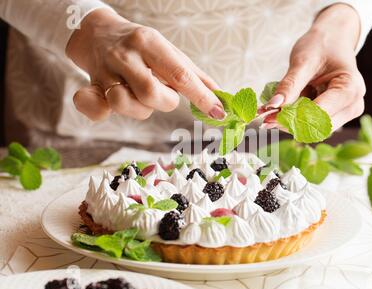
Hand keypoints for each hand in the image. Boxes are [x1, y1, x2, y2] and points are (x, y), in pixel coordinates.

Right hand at [66, 9, 224, 120]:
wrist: (98, 33)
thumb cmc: (141, 47)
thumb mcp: (169, 52)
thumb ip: (195, 76)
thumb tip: (221, 97)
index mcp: (150, 43)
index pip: (180, 74)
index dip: (201, 97)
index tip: (218, 112)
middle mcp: (126, 55)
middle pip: (151, 93)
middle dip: (165, 102)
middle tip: (164, 95)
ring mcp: (105, 72)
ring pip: (125, 104)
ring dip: (139, 109)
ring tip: (139, 96)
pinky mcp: (91, 87)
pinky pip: (94, 108)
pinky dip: (101, 112)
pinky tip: (108, 105)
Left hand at [262, 4, 365, 129]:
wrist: (333, 40)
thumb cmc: (322, 46)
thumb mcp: (303, 60)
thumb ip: (289, 84)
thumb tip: (272, 106)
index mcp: (350, 89)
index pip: (320, 113)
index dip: (293, 117)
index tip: (268, 115)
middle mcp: (353, 105)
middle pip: (318, 126)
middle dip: (290, 123)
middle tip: (263, 116)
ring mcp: (345, 113)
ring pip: (313, 130)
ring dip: (289, 123)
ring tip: (268, 113)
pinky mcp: (335, 116)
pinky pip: (312, 125)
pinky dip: (293, 120)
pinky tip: (278, 112)